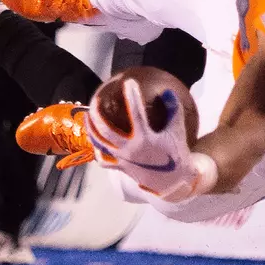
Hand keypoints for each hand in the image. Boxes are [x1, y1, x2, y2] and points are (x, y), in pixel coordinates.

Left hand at [86, 76, 213, 202]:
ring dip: (90, 129)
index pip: (137, 114)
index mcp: (145, 139)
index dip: (133, 97)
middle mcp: (130, 149)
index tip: (130, 82)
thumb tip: (166, 91)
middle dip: (97, 113)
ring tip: (86, 115)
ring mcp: (123, 160)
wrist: (174, 182)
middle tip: (96, 99)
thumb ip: (174, 109)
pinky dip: (97, 150)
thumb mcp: (178, 130)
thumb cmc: (177, 154)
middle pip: (106, 130)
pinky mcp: (121, 167)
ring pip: (99, 144)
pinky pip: (103, 160)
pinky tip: (94, 140)